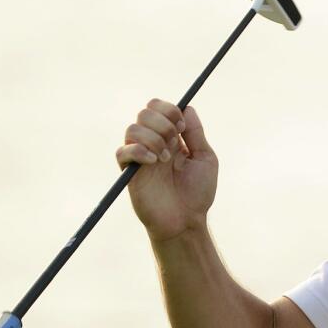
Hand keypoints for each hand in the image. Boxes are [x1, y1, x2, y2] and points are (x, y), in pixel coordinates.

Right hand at [115, 99, 217, 242]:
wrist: (186, 220)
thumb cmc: (198, 193)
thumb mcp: (205, 158)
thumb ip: (196, 133)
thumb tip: (187, 107)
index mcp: (171, 137)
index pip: (159, 108)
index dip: (169, 110)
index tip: (181, 126)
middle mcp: (153, 143)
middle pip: (145, 113)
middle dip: (162, 122)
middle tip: (175, 141)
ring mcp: (140, 157)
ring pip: (133, 128)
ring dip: (153, 138)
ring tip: (165, 159)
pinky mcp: (129, 172)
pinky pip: (122, 151)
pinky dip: (139, 151)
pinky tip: (153, 162)